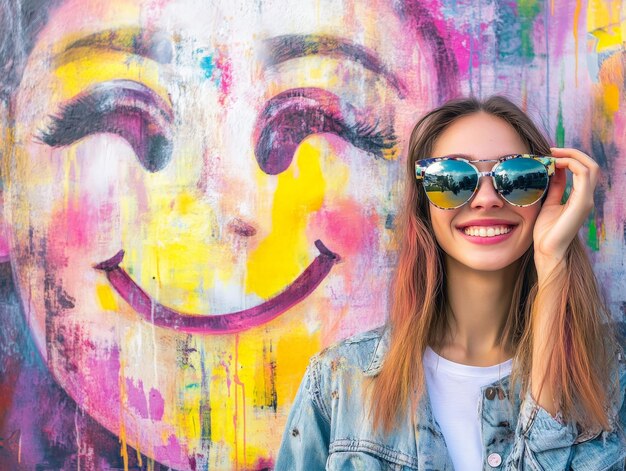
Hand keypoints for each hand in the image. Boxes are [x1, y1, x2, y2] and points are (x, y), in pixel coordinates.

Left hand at [532, 147, 598, 277]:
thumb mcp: (549, 203)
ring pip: (590, 167)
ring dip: (571, 156)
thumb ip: (555, 187)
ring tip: (552, 155)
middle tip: (551, 150)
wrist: (547, 250)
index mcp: (580, 197)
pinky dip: (571, 165)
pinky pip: (583, 176)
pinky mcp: (582, 203)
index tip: (549, 154)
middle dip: (572, 153)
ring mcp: (586, 200)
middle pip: (590, 165)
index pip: (583, 170)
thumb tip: (555, 170)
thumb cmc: (546, 231)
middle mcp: (586, 197)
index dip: (568, 158)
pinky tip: (555, 165)